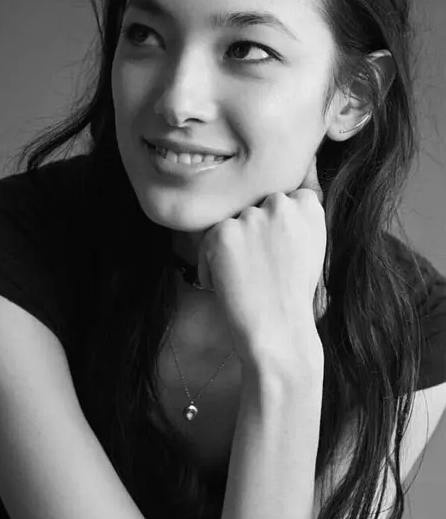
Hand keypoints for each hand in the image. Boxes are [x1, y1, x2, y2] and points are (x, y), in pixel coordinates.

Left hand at [197, 155, 326, 368]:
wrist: (279, 333)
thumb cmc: (295, 298)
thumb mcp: (312, 248)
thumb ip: (299, 218)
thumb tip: (289, 186)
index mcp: (308, 205)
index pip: (283, 197)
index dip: (275, 228)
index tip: (277, 252)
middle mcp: (281, 203)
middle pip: (253, 209)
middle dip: (252, 236)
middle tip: (261, 271)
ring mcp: (251, 216)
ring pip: (229, 226)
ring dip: (231, 251)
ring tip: (248, 280)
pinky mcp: (223, 233)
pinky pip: (207, 244)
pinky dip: (211, 267)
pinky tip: (230, 286)